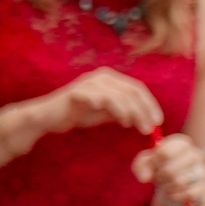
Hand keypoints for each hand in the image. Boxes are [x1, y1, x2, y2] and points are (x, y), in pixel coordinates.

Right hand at [34, 67, 161, 136]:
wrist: (47, 117)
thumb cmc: (76, 114)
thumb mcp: (105, 113)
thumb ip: (123, 111)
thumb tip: (146, 119)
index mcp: (109, 79)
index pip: (137, 88)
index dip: (150, 105)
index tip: (158, 122)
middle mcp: (101, 76)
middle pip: (131, 91)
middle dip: (143, 111)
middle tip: (149, 129)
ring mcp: (89, 83)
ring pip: (119, 96)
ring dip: (131, 112)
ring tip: (134, 126)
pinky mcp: (77, 92)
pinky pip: (101, 99)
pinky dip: (114, 109)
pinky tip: (121, 122)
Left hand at [135, 133, 204, 205]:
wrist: (177, 180)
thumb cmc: (161, 166)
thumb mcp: (147, 161)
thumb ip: (141, 165)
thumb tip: (144, 178)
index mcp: (181, 143)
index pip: (164, 152)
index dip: (154, 161)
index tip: (153, 164)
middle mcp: (195, 154)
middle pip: (169, 170)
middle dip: (158, 177)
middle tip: (157, 177)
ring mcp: (202, 170)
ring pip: (179, 183)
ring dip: (165, 187)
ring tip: (164, 184)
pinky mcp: (203, 186)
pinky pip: (187, 194)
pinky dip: (174, 195)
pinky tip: (172, 192)